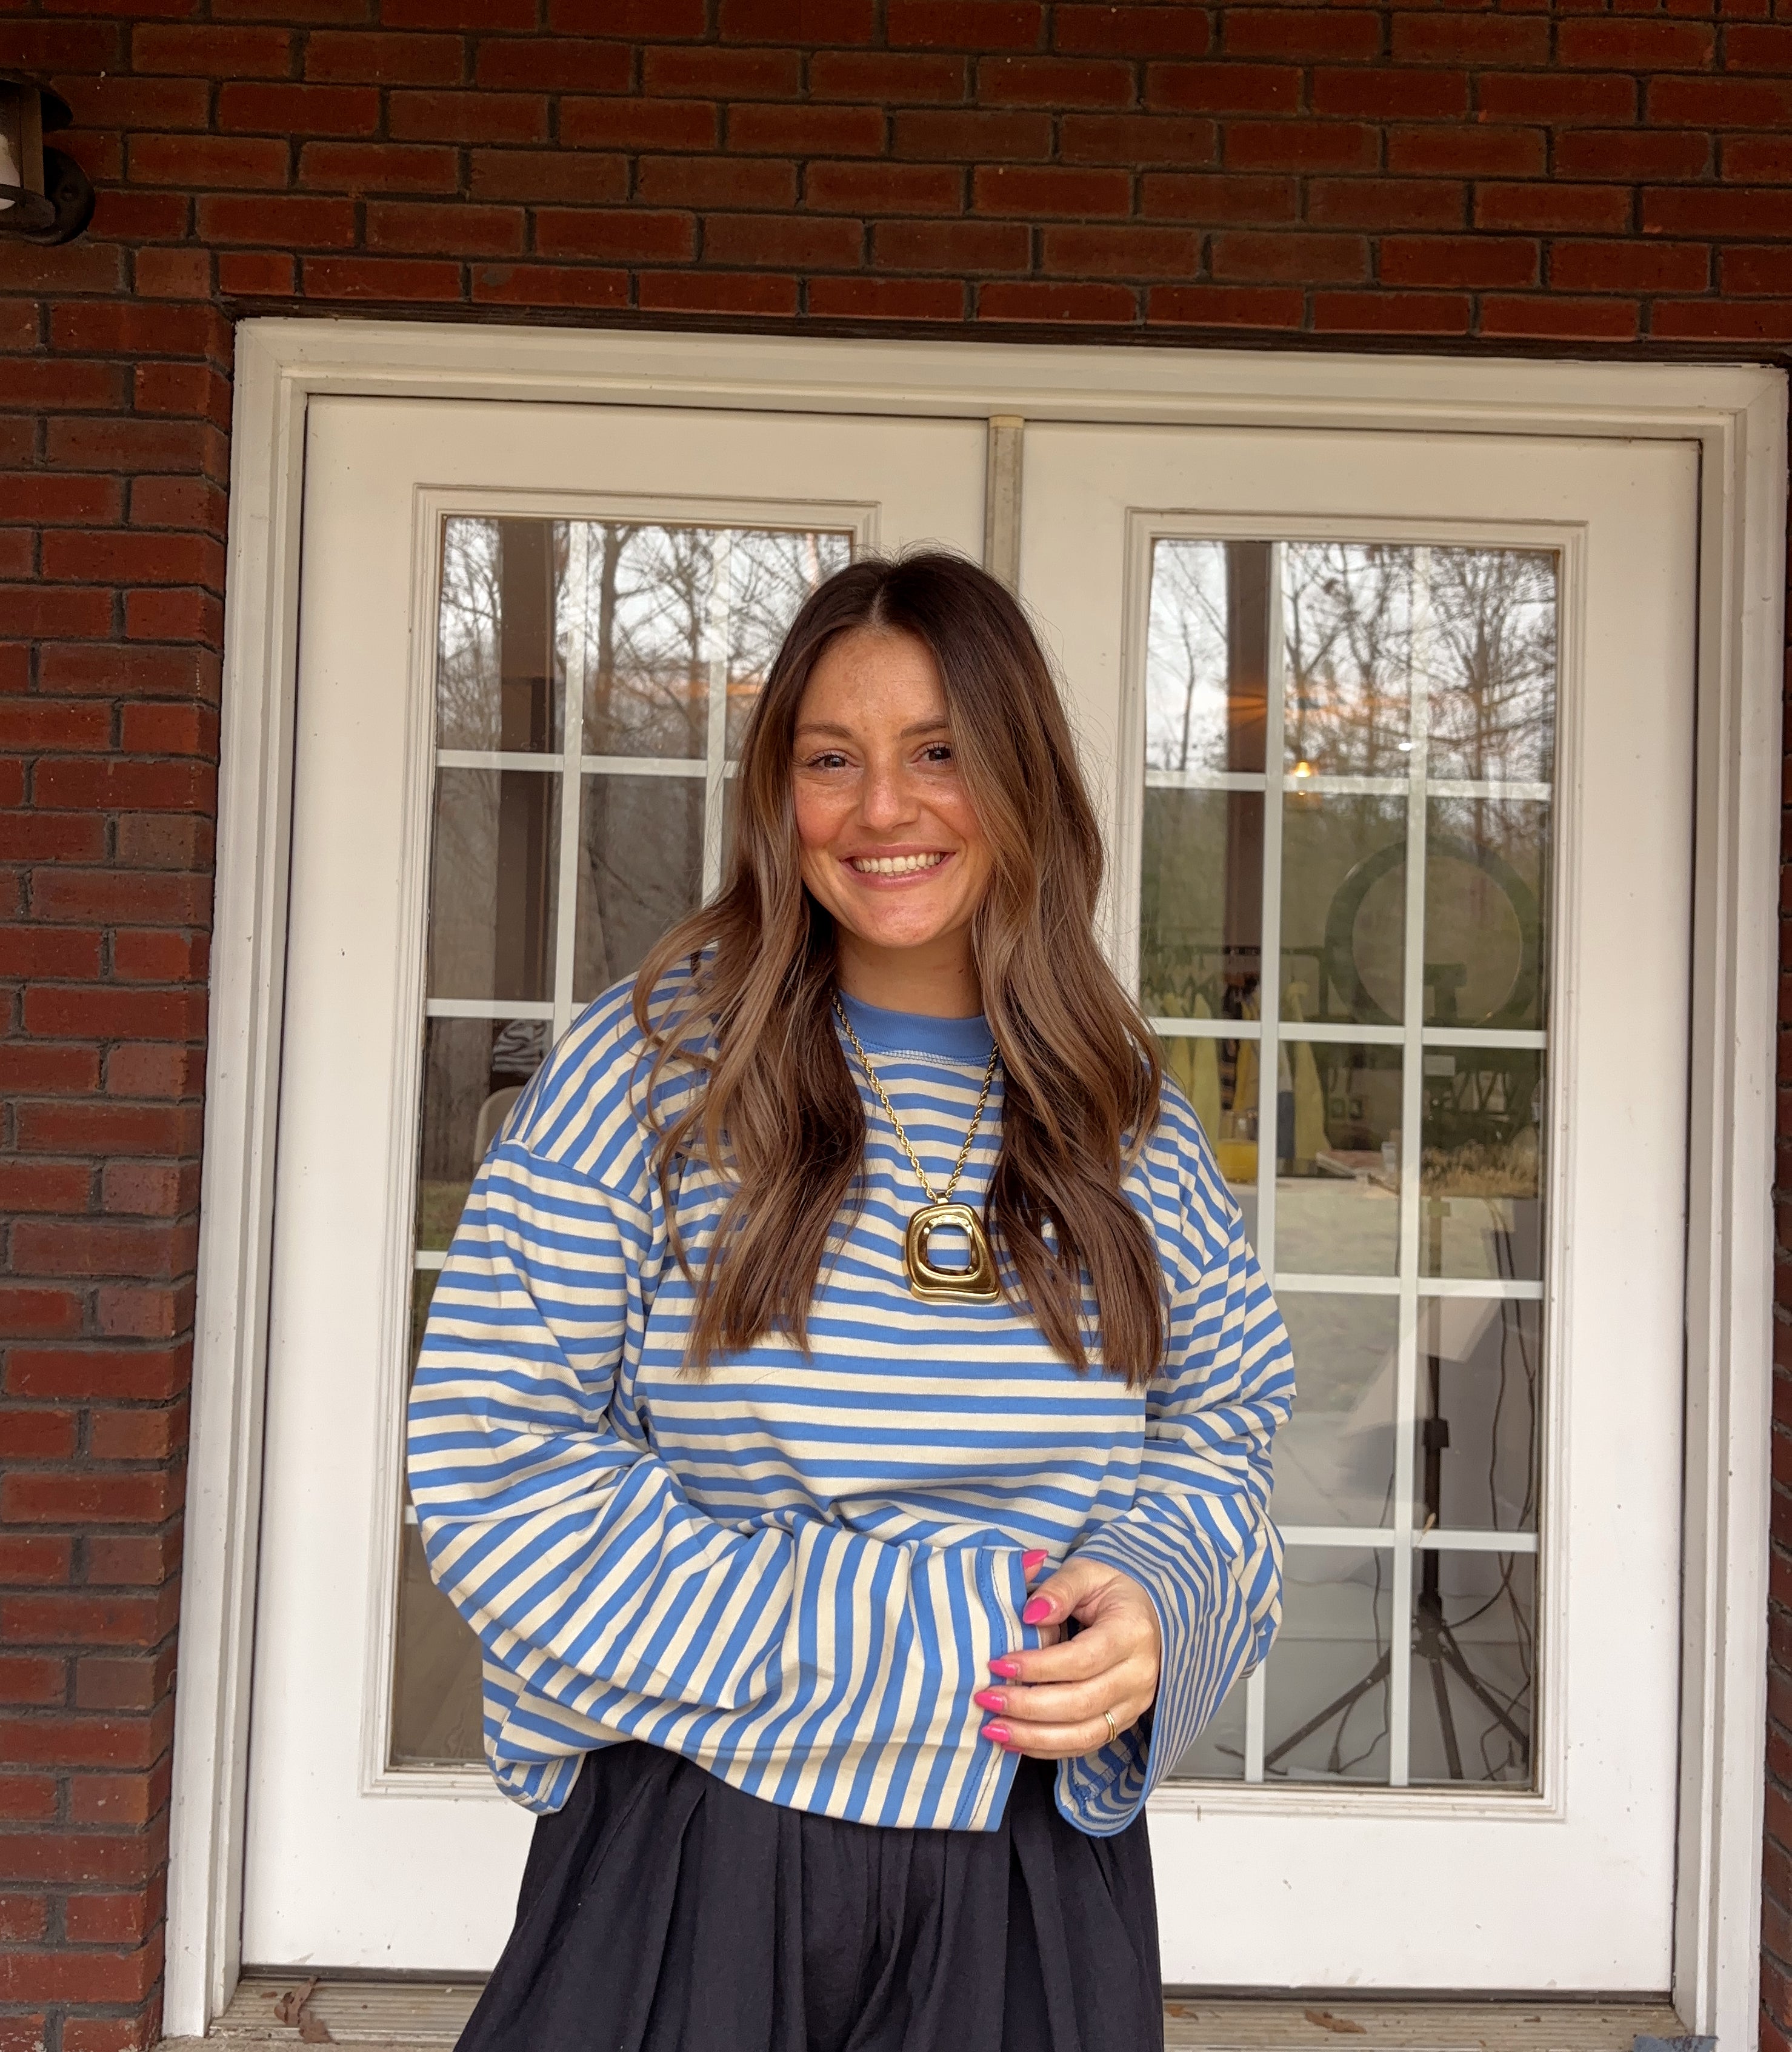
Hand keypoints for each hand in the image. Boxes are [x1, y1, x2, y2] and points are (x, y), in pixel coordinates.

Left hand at [975, 1556, 1161, 1758]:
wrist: (1147, 1613)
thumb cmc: (1111, 1590)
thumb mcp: (1087, 1572)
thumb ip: (1059, 1588)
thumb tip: (1032, 1613)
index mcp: (1131, 1633)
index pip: (1082, 1659)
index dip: (1039, 1667)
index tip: (1000, 1664)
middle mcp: (1138, 1675)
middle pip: (1081, 1703)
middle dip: (1028, 1707)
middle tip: (987, 1699)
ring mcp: (1133, 1704)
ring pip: (1083, 1734)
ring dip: (1034, 1736)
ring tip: (993, 1729)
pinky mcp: (1122, 1722)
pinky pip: (1085, 1745)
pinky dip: (1047, 1748)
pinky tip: (1014, 1741)